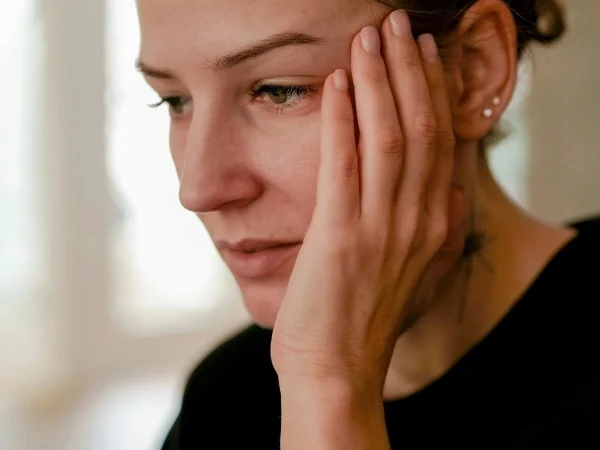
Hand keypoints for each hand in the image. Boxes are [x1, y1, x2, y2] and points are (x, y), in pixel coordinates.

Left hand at [271, 11, 462, 393]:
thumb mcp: (418, 275)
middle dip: (410, 70)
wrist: (337, 368)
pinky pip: (343, 164)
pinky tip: (339, 83)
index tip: (423, 54)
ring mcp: (381, 227)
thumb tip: (446, 192)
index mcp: (435, 226)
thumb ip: (436, 232)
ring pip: (389, 136)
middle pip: (420, 128)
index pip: (441, 142)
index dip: (433, 92)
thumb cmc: (367, 321)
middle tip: (398, 26)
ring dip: (380, 81)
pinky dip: (343, 119)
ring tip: (371, 38)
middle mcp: (417, 220)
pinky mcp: (340, 236)